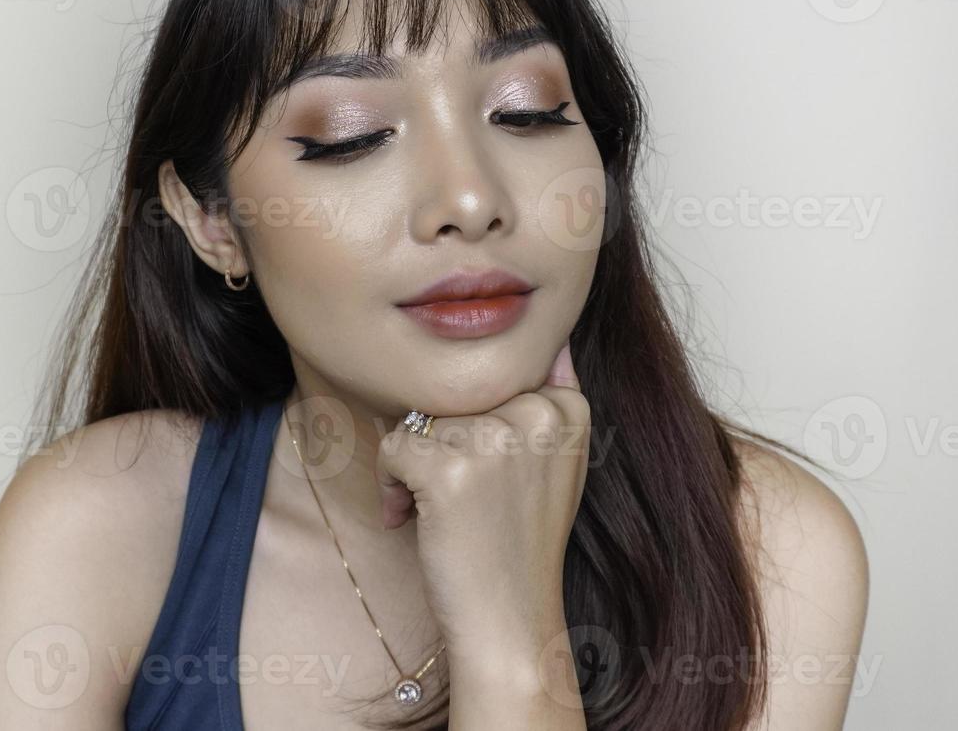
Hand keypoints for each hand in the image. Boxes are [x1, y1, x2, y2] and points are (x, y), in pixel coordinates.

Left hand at [374, 341, 591, 654]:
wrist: (509, 620)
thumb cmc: (521, 544)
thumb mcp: (561, 464)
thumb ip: (557, 396)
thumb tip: (557, 337)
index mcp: (567, 409)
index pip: (493, 376)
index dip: (475, 425)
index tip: (491, 475)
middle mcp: (536, 415)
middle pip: (453, 394)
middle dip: (440, 443)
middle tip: (458, 498)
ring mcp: (494, 439)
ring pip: (420, 418)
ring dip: (413, 466)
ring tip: (437, 512)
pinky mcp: (450, 467)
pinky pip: (393, 446)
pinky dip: (390, 486)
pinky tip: (412, 519)